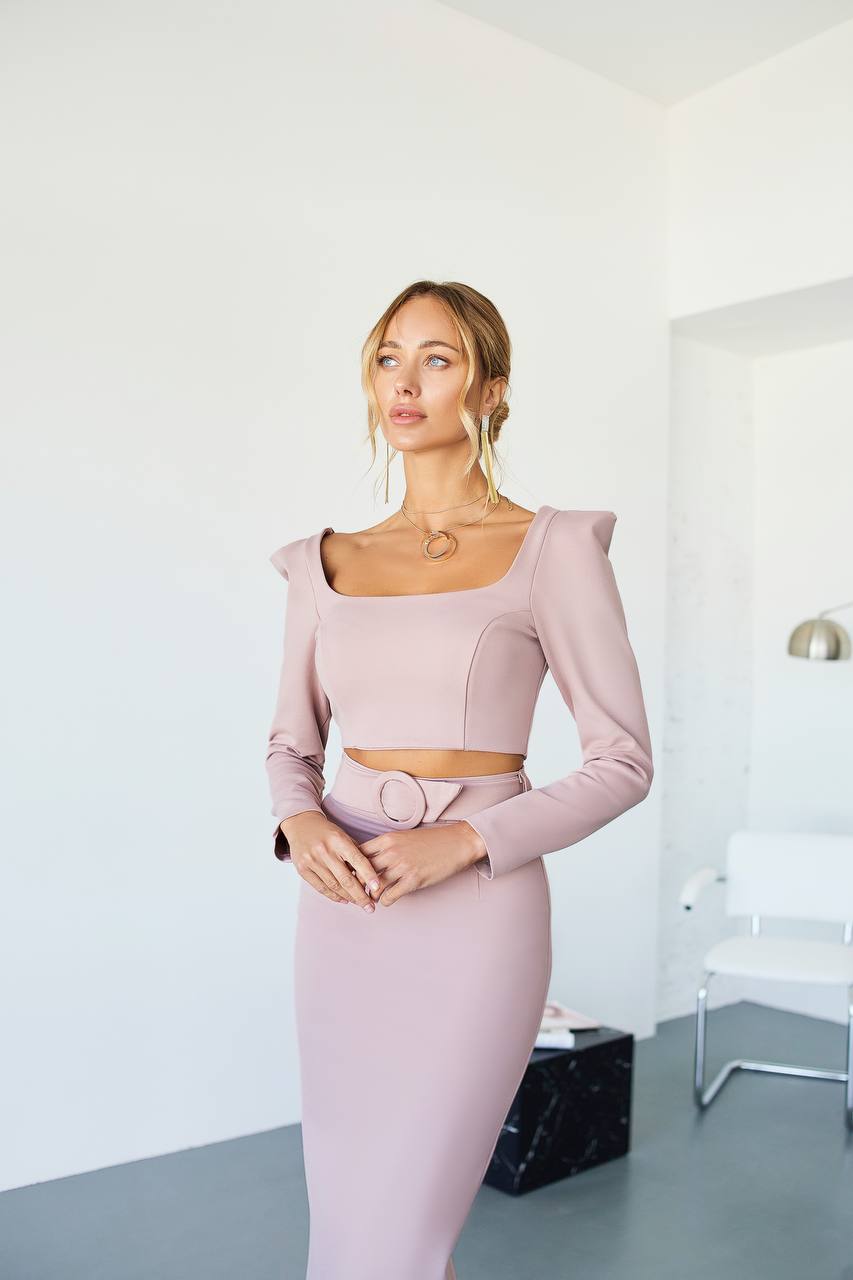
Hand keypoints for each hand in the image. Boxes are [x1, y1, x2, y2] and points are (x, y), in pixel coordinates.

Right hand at [279, 812, 381, 911]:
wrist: (301, 824)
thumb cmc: (326, 832)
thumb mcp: (343, 835)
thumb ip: (355, 853)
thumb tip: (370, 875)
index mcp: (338, 839)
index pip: (357, 860)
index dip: (369, 875)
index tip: (377, 888)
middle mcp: (324, 850)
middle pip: (346, 878)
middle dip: (360, 895)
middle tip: (370, 907)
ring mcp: (312, 861)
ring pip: (334, 886)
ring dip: (349, 897)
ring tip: (360, 903)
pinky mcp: (302, 869)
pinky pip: (321, 888)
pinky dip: (334, 896)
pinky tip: (344, 899)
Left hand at [357, 821, 486, 907]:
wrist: (457, 843)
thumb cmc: (432, 840)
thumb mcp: (404, 837)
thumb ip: (386, 847)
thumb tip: (369, 862)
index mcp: (387, 839)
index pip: (358, 854)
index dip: (351, 867)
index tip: (350, 875)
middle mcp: (391, 852)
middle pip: (361, 872)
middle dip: (357, 884)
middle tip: (356, 892)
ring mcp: (402, 867)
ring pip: (373, 887)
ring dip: (370, 896)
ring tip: (371, 899)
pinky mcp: (413, 880)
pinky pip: (389, 896)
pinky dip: (385, 901)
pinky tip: (388, 900)